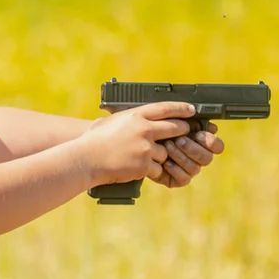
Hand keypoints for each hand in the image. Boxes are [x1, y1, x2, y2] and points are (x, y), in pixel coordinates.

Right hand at [80, 102, 194, 185]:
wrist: (86, 159)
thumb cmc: (93, 140)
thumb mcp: (110, 121)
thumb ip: (126, 118)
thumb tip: (135, 117)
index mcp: (136, 115)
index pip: (166, 108)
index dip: (182, 109)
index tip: (192, 110)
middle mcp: (144, 129)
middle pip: (175, 128)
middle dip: (183, 131)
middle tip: (185, 133)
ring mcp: (146, 148)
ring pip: (167, 152)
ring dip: (160, 156)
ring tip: (145, 158)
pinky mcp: (144, 165)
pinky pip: (158, 168)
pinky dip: (151, 170)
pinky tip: (140, 169)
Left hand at [152, 122, 225, 187]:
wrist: (138, 144)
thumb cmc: (156, 130)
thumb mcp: (171, 121)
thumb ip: (190, 121)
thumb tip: (211, 126)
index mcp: (201, 142)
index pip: (217, 146)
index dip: (211, 141)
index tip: (198, 134)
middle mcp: (197, 157)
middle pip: (207, 158)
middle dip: (193, 148)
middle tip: (179, 140)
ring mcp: (188, 169)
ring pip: (195, 168)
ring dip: (181, 156)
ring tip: (167, 146)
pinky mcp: (177, 180)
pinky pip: (184, 179)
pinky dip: (175, 169)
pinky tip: (165, 162)